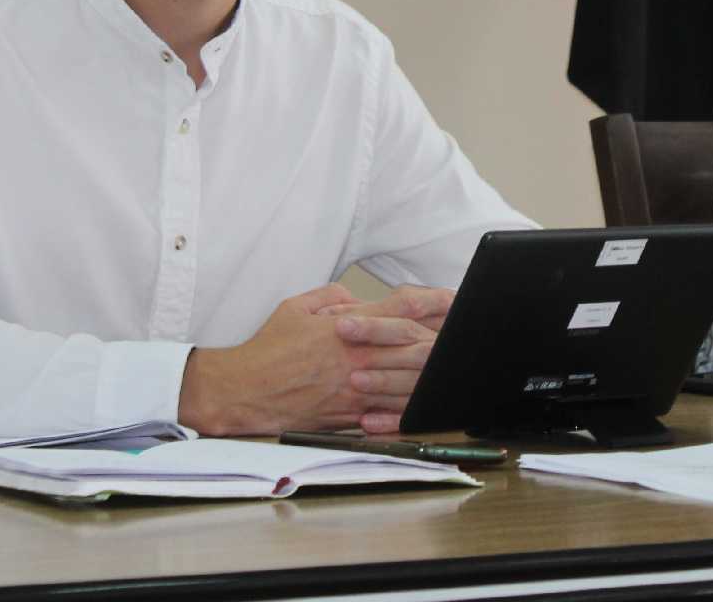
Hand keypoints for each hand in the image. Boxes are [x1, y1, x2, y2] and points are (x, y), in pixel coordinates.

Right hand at [176, 283, 443, 435]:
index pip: (399, 310)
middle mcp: (355, 357)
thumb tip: (356, 299)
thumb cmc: (268, 349)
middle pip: (412, 346)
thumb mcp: (297, 307)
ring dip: (432, 373)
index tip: (453, 299)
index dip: (431, 302)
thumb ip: (332, 296)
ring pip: (405, 381)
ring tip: (456, 368)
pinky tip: (425, 404)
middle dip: (443, 338)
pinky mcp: (348, 415)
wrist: (244, 392)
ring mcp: (354, 389)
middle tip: (467, 333)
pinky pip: (386, 412)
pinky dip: (407, 408)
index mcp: (346, 327)